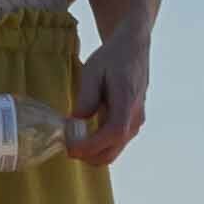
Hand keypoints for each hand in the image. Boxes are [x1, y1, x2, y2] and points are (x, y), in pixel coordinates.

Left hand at [74, 41, 144, 167]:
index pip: (113, 132)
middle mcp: (136, 116)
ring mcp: (136, 122)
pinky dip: (100, 146)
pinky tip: (86, 135)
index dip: (91, 145)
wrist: (132, 48)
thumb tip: (77, 120)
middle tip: (68, 147)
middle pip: (113, 151)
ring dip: (93, 152)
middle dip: (88, 155)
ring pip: (114, 150)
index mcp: (127, 101)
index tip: (72, 147)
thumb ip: (86, 97)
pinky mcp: (132, 123)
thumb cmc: (113, 57)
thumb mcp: (93, 71)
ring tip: (74, 140)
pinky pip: (116, 143)